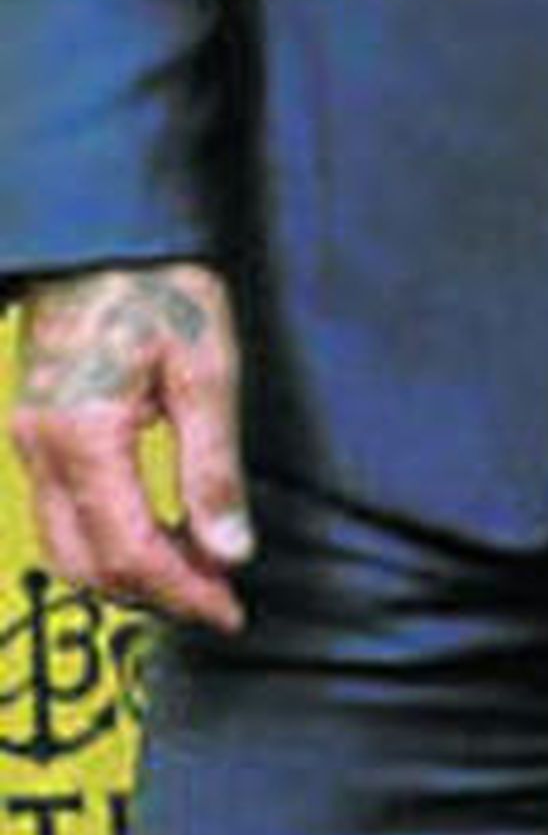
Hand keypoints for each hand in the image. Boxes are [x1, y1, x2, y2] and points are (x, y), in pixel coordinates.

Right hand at [10, 262, 253, 633]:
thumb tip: (231, 552)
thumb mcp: (206, 367)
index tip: (230, 609)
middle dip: (154, 592)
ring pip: (64, 545)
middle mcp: (41, 445)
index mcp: (84, 435)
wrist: (102, 224)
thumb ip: (213, 466)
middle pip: (88, 564)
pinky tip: (157, 522)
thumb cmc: (160, 281)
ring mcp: (28, 435)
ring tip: (194, 562)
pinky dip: (105, 534)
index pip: (128, 553)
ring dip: (127, 569)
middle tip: (218, 592)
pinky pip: (59, 509)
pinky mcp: (34, 423)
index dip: (181, 593)